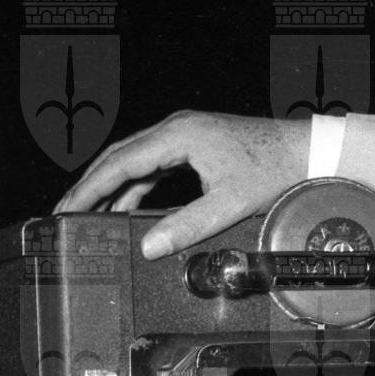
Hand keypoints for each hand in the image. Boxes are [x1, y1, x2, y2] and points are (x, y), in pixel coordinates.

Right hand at [55, 110, 308, 259]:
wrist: (308, 150)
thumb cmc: (276, 169)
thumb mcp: (230, 204)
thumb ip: (188, 226)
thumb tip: (150, 246)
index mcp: (178, 136)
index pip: (118, 164)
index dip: (89, 189)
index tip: (67, 209)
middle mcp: (175, 129)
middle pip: (118, 158)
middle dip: (91, 187)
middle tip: (66, 214)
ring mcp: (184, 134)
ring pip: (134, 160)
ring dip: (113, 187)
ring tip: (92, 215)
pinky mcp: (194, 144)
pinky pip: (154, 164)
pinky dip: (137, 185)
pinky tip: (128, 207)